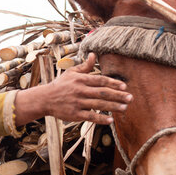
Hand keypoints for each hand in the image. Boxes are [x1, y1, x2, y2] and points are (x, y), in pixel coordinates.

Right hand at [14, 53, 131, 125]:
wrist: (45, 99)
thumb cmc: (60, 85)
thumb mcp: (71, 73)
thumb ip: (85, 66)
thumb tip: (94, 55)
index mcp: (80, 80)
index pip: (100, 80)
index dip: (113, 83)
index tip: (124, 86)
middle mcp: (80, 90)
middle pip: (102, 92)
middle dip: (118, 95)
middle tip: (130, 98)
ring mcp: (77, 103)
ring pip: (98, 104)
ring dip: (113, 106)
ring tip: (124, 108)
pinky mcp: (74, 114)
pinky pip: (90, 116)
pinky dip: (101, 118)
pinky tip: (110, 120)